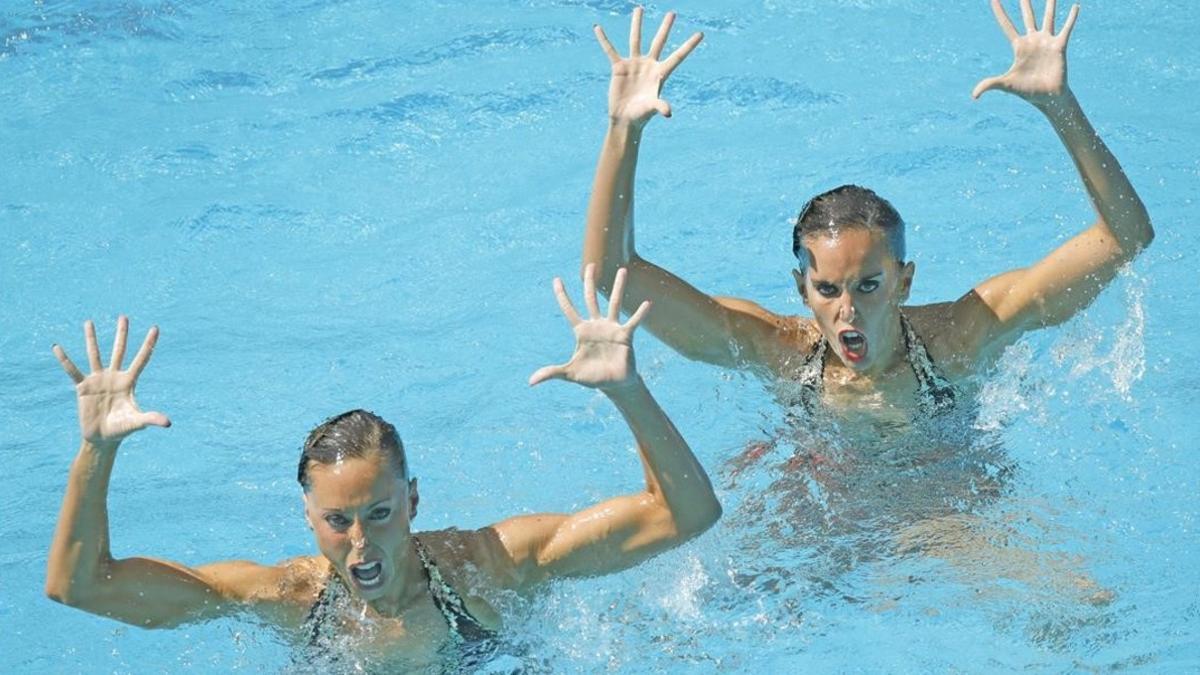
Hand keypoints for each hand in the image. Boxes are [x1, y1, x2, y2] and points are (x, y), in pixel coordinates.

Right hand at [53, 316, 170, 445]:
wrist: (102, 438)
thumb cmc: (122, 429)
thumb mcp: (136, 423)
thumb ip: (151, 419)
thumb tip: (168, 423)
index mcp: (129, 382)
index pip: (142, 359)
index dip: (148, 344)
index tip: (156, 328)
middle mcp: (114, 376)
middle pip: (119, 351)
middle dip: (122, 334)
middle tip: (124, 316)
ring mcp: (98, 380)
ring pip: (95, 355)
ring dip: (92, 339)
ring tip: (89, 322)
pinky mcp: (83, 387)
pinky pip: (72, 371)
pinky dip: (65, 360)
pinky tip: (57, 348)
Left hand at [529, 264, 650, 390]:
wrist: (614, 384)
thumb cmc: (592, 377)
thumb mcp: (570, 374)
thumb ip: (551, 373)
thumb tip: (530, 382)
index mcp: (581, 331)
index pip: (569, 309)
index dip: (562, 295)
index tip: (556, 279)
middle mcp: (596, 325)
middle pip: (591, 299)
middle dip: (589, 282)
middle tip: (590, 265)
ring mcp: (612, 328)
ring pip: (615, 303)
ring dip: (618, 287)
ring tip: (622, 270)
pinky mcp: (625, 335)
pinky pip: (633, 322)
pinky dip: (640, 313)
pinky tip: (648, 303)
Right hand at [595, 7, 702, 126]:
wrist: (624, 119)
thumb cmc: (641, 116)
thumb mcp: (651, 109)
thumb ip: (660, 106)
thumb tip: (668, 113)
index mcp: (661, 73)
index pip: (678, 56)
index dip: (689, 45)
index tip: (701, 34)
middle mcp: (649, 65)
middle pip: (659, 42)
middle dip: (665, 28)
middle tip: (672, 13)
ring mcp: (634, 64)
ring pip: (636, 40)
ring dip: (637, 24)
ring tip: (639, 8)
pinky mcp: (619, 67)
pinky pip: (610, 50)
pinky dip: (604, 40)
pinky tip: (598, 28)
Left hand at [972, 0, 1078, 104]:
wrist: (1047, 97)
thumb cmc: (1027, 91)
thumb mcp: (1006, 85)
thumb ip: (989, 85)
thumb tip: (973, 95)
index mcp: (1019, 46)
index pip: (1007, 25)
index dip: (1000, 12)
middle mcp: (1033, 40)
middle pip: (1027, 16)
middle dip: (1025, 2)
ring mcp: (1047, 42)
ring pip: (1048, 18)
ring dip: (1050, 5)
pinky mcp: (1060, 46)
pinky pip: (1066, 29)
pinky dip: (1071, 18)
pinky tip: (1076, 6)